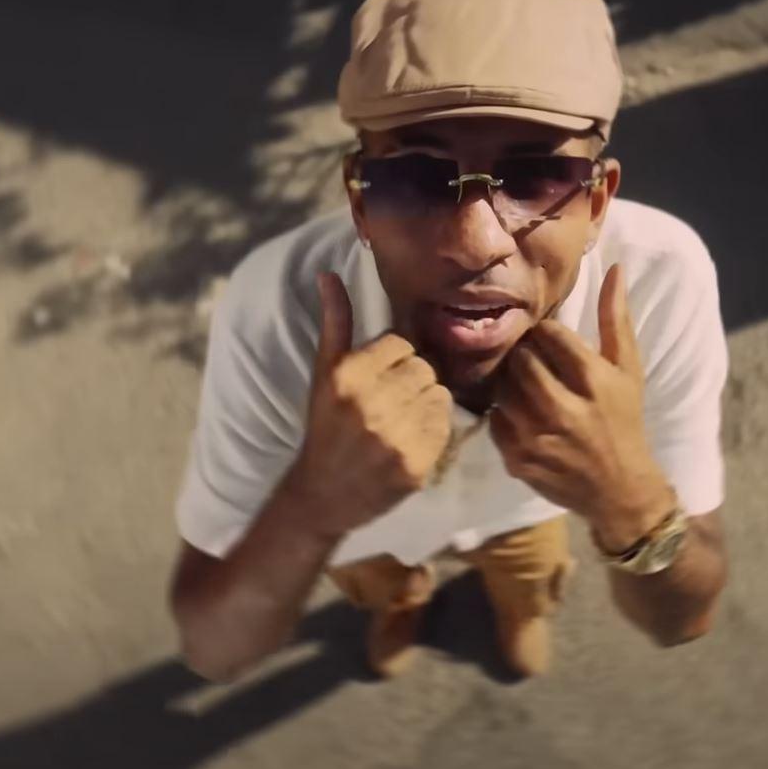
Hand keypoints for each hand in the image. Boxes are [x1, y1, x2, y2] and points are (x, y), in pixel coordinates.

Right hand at [282, 272, 452, 537]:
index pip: (401, 343)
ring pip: (439, 393)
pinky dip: (435, 428)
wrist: (322, 493)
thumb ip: (335, 322)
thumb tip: (329, 274)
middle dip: (414, 379)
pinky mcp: (414, 465)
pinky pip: (445, 425)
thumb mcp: (323, 372)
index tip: (382, 378)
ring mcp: (394, 437)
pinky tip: (412, 437)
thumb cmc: (325, 427)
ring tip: (404, 418)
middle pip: (424, 367)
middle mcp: (370, 404)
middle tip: (396, 399)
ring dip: (428, 402)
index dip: (395, 358)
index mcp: (347, 376)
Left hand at [491, 264, 675, 550]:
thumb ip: (615, 318)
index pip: (548, 335)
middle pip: (520, 360)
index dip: (543, 332)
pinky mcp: (519, 461)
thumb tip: (613, 268)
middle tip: (529, 359)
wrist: (620, 489)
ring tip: (524, 386)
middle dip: (522, 355)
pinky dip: (503, 415)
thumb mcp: (628, 369)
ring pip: (503, 390)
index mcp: (594, 381)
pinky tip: (519, 415)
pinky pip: (494, 422)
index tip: (547, 340)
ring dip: (509, 384)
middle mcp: (565, 409)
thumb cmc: (624, 420)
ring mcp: (539, 438)